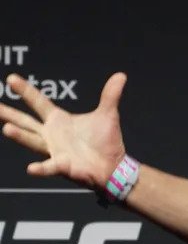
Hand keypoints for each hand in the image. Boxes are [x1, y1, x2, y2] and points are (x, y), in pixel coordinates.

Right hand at [0, 72, 128, 187]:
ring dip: (20, 136)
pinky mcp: (63, 166)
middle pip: (26, 122)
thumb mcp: (108, 114)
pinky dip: (41, 168)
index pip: (38, 102)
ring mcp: (55, 151)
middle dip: (9, 113)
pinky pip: (50, 167)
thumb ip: (110, 95)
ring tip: (6, 128)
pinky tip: (31, 168)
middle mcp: (51, 135)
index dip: (26, 90)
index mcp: (59, 120)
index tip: (11, 78)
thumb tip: (120, 75)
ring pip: (33, 142)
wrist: (114, 166)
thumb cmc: (105, 142)